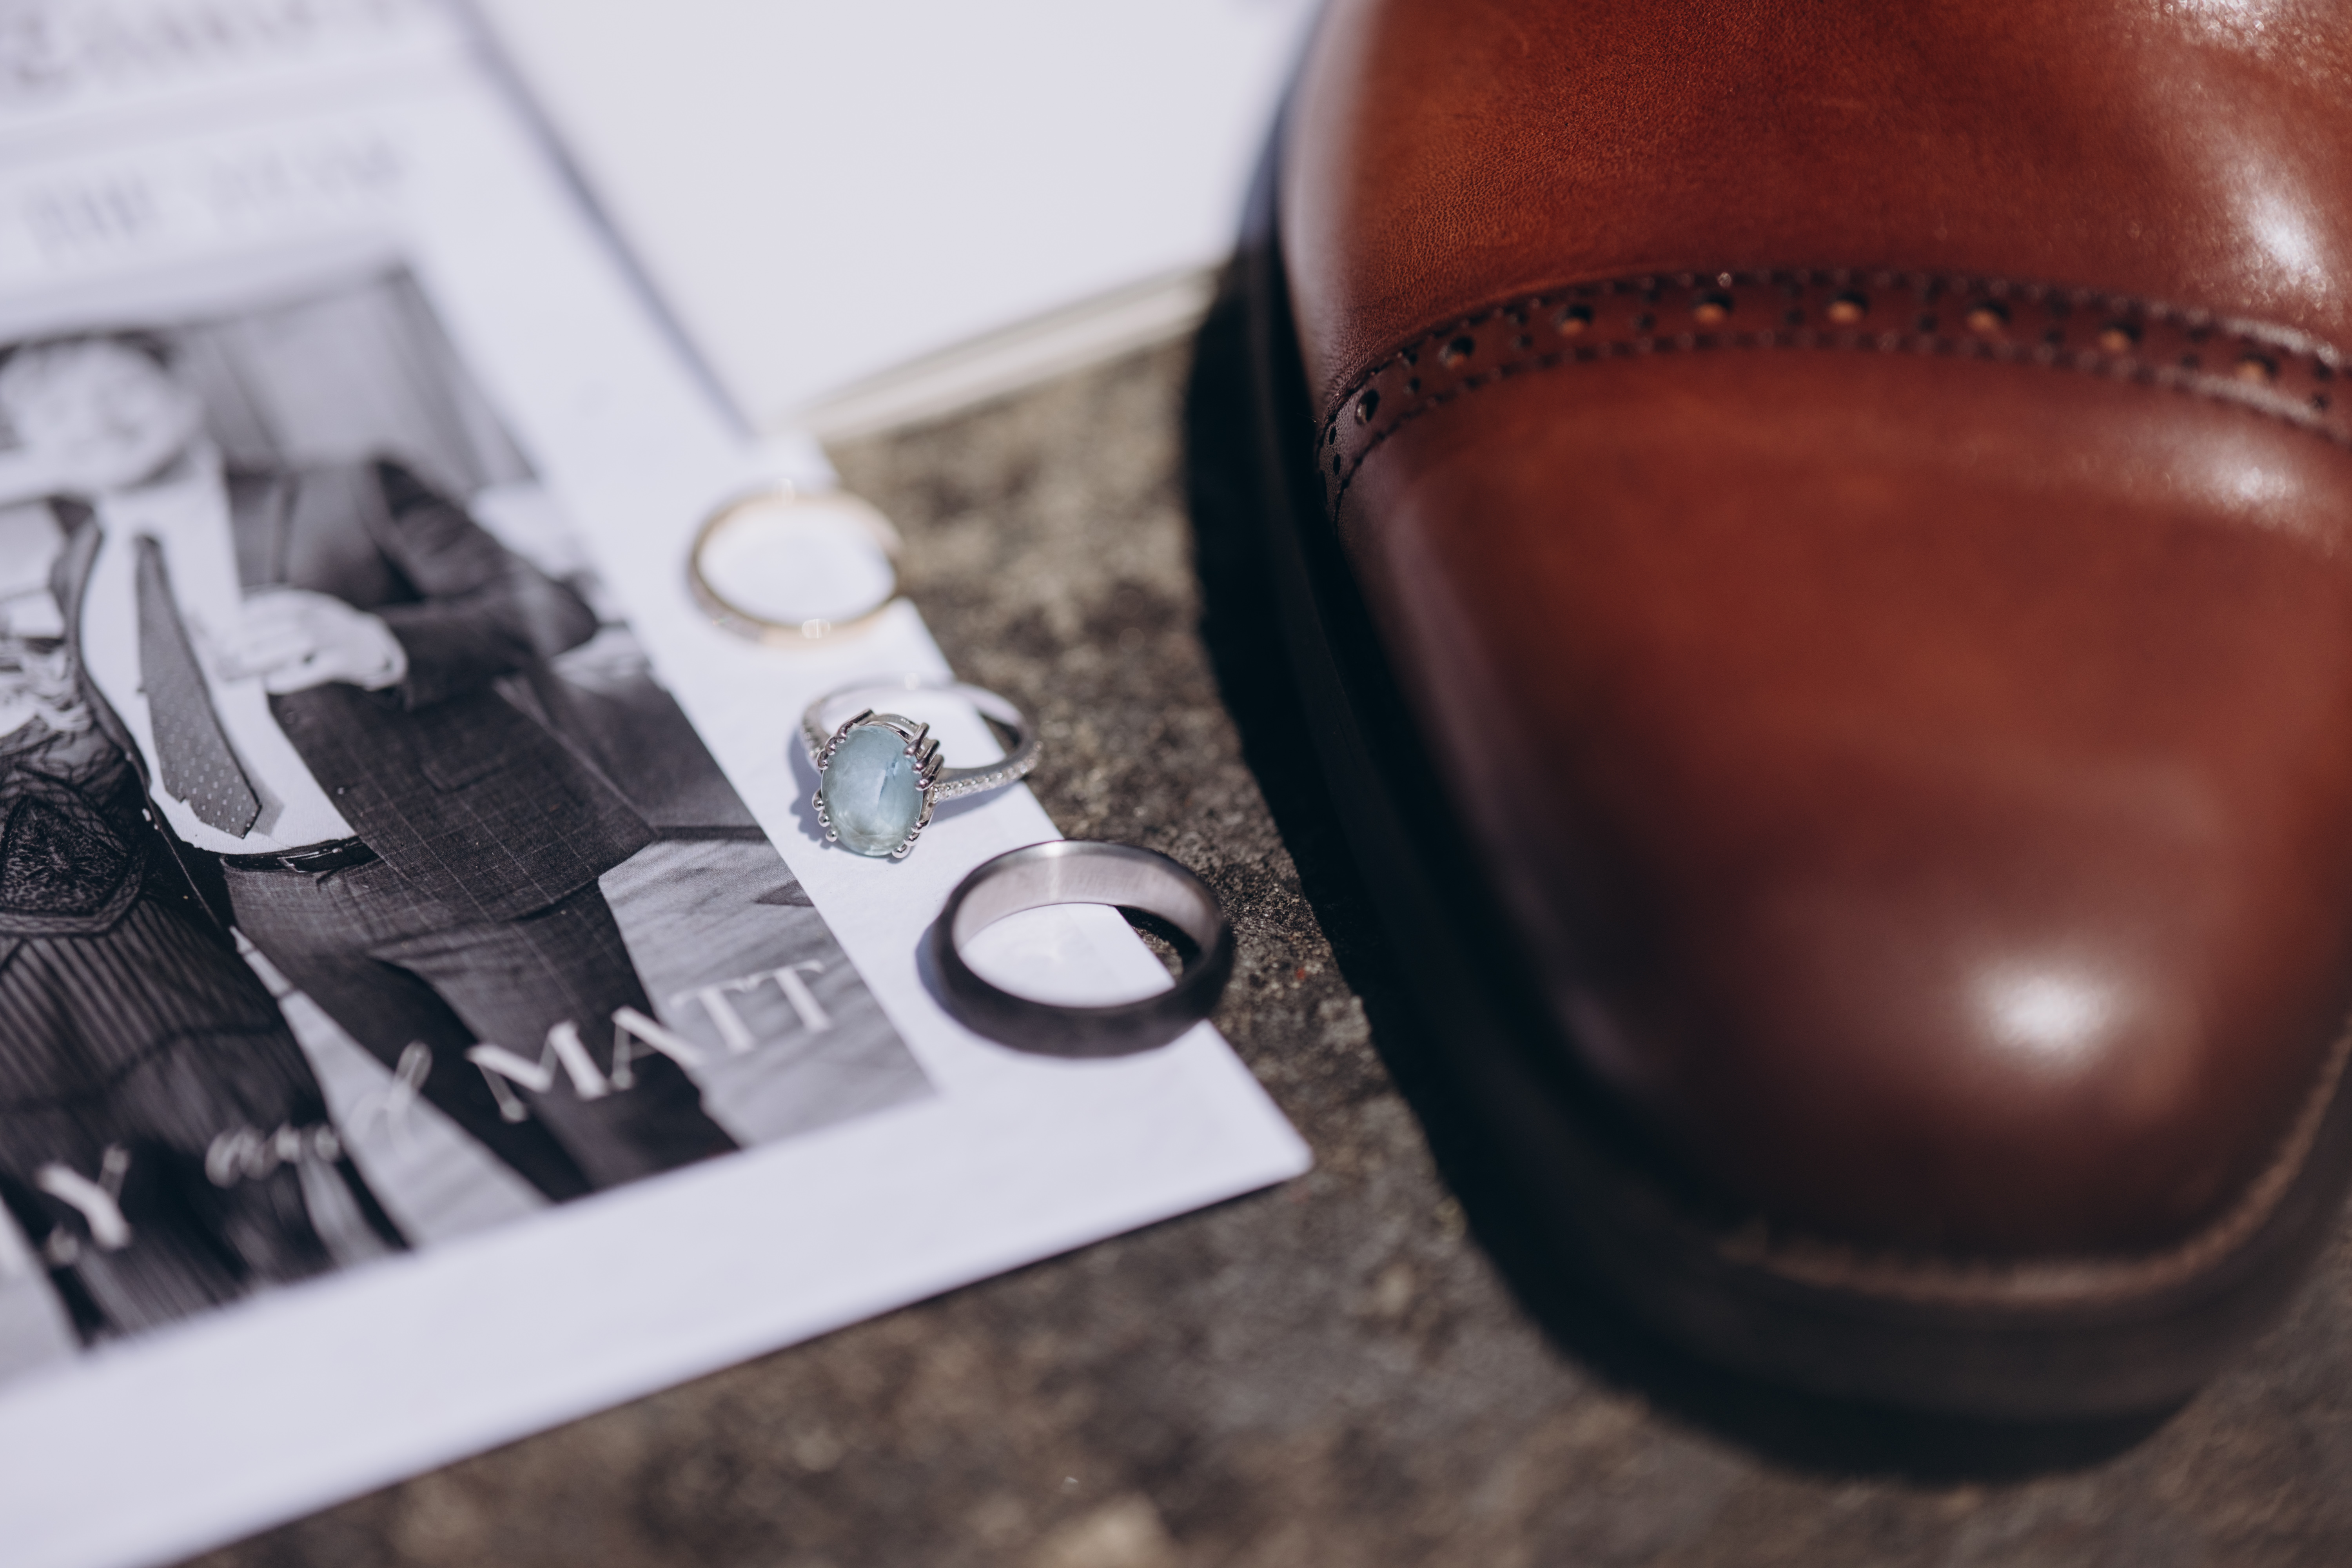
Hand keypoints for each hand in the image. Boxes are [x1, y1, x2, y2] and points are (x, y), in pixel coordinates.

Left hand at [216, 589, 406, 693]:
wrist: (373, 645)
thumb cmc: (329, 634)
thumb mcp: (309, 615)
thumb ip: (279, 619)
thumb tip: (236, 634)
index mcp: (310, 605)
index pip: (274, 605)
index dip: (248, 614)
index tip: (226, 625)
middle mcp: (322, 619)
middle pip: (282, 624)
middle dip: (251, 634)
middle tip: (225, 646)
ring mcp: (333, 640)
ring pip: (297, 645)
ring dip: (268, 653)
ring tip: (242, 662)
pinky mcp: (342, 662)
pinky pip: (315, 671)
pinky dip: (292, 678)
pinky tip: (270, 683)